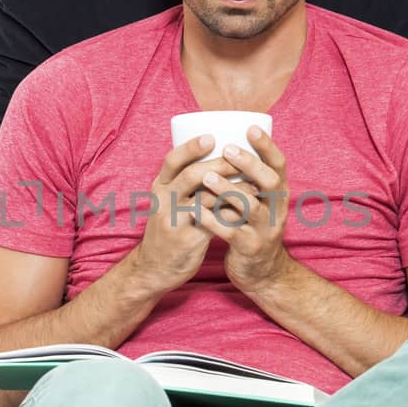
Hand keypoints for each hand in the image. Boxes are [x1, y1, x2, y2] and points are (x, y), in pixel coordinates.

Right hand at [131, 133, 254, 295]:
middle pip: (192, 175)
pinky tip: (247, 210)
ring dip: (232, 189)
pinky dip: (232, 213)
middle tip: (242, 159)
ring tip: (254, 184)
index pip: (172, 160)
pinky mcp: (188, 240)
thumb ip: (187, 186)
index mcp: (159, 187)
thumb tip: (217, 162)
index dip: (191, 148)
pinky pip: (214, 222)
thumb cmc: (168, 230)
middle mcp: (164, 201)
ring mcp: (174, 221)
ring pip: (205, 198)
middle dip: (220, 164)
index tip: (212, 137)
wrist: (153, 268)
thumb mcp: (168, 204)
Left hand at [196, 125, 292, 292]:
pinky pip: (231, 231)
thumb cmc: (252, 230)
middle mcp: (277, 210)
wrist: (262, 273)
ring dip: (227, 189)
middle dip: (249, 164)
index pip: (279, 165)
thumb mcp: (259, 205)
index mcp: (278, 195)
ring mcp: (265, 230)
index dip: (267, 146)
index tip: (250, 128)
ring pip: (249, 205)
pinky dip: (212, 220)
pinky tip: (195, 211)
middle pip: (269, 182)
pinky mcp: (249, 248)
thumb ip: (249, 182)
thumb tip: (227, 147)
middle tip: (227, 149)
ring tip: (206, 177)